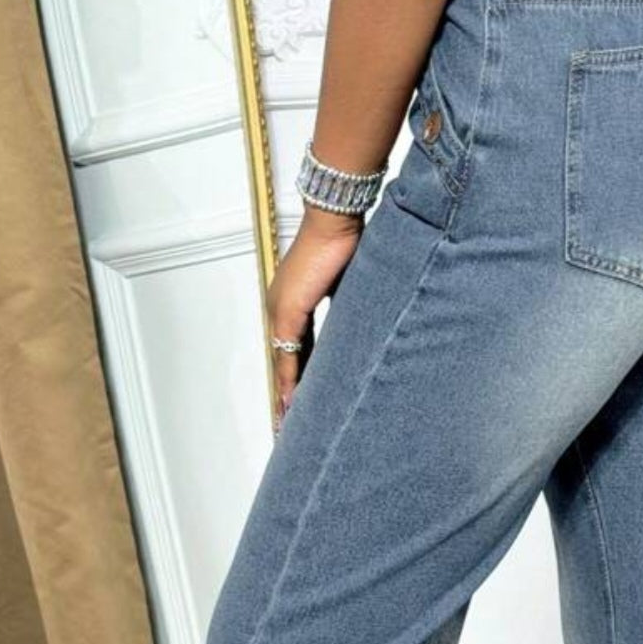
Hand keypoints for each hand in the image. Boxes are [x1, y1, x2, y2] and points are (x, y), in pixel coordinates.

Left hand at [266, 207, 363, 414]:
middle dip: (287, 392)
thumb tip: (362, 321)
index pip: (295, 348)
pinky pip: (288, 356)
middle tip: (288, 420)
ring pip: (282, 363)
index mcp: (294, 302)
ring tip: (289, 421)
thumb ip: (348, 307)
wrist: (334, 222)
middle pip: (283, 360)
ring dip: (286, 394)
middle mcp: (281, 309)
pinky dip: (290, 382)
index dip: (298, 375)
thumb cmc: (343, 244)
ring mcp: (280, 312)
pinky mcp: (287, 314)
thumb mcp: (348, 285)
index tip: (300, 398)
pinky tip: (292, 403)